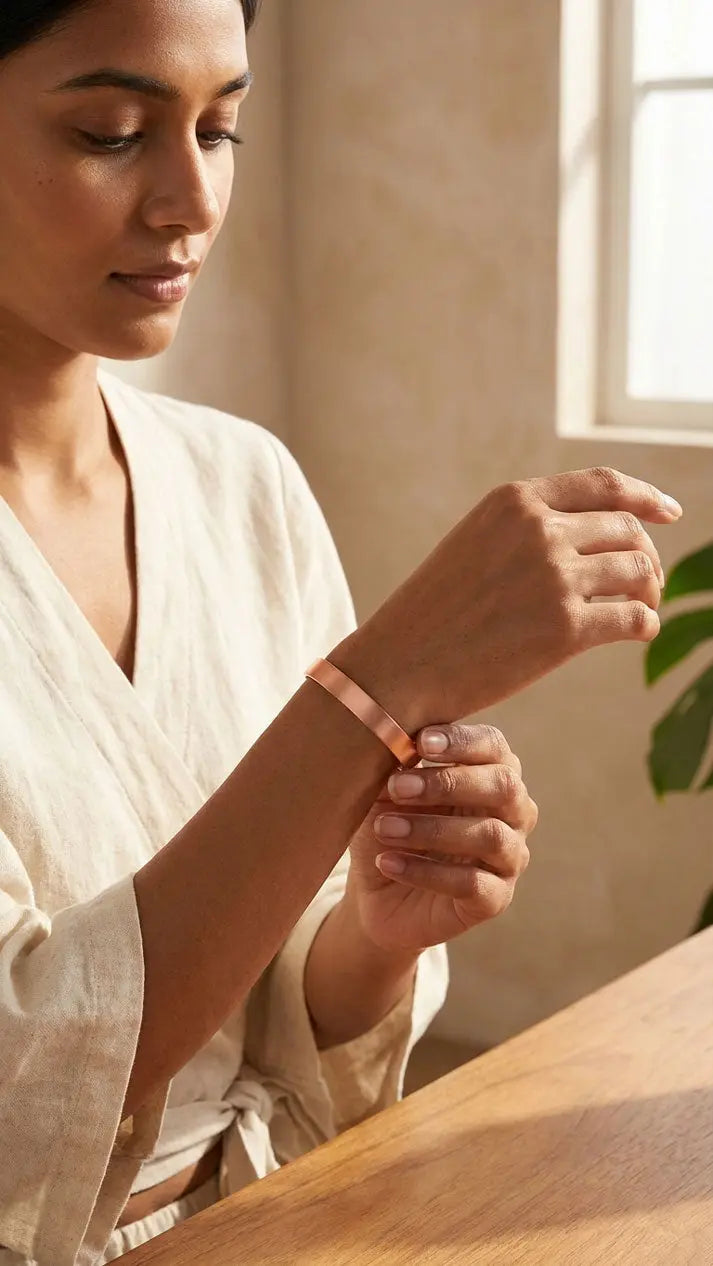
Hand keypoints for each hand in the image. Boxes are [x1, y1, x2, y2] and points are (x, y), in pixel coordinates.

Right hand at [334, 468, 681, 731]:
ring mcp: (555, 577)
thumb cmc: (433, 614)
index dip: (646, 498)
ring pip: (639, 569)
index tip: (669, 513)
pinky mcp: (566, 628)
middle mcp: (539, 530)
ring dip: (649, 590)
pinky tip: (636, 632)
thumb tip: (593, 538)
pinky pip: (634, 617)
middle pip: (628, 530)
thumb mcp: (474, 546)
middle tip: (645, 583)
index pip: (604, 485)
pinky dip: (644, 624)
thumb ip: (526, 531)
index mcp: (515, 501)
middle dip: (645, 555)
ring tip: (639, 607)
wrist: (400, 666)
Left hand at [344, 724, 537, 953]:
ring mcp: (509, 857)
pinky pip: (471, 883)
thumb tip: (394, 741)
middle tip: (398, 787)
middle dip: (448, 783)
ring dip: (432, 829)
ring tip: (384, 828)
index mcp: (490, 773)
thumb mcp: (385, 794)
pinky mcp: (495, 899)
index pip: (493, 746)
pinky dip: (425, 871)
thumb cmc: (390, 827)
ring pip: (490, 835)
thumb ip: (397, 766)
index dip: (462, 741)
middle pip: (503, 786)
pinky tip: (388, 862)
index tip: (421, 742)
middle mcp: (513, 812)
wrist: (378, 893)